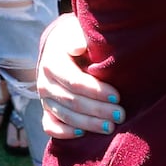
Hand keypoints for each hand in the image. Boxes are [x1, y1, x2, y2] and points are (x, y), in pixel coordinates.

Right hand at [38, 13, 123, 137]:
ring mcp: (44, 99)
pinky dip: (64, 132)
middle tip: (120, 114)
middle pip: (72, 102)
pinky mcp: (46, 110)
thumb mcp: (76, 31)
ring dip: (88, 124)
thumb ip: (78, 38)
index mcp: (52, 63)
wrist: (59, 46)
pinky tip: (82, 133)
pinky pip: (50, 126)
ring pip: (65, 116)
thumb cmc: (76, 38)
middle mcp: (45, 83)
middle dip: (98, 110)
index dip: (96, 91)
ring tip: (110, 127)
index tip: (117, 96)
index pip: (75, 82)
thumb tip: (79, 47)